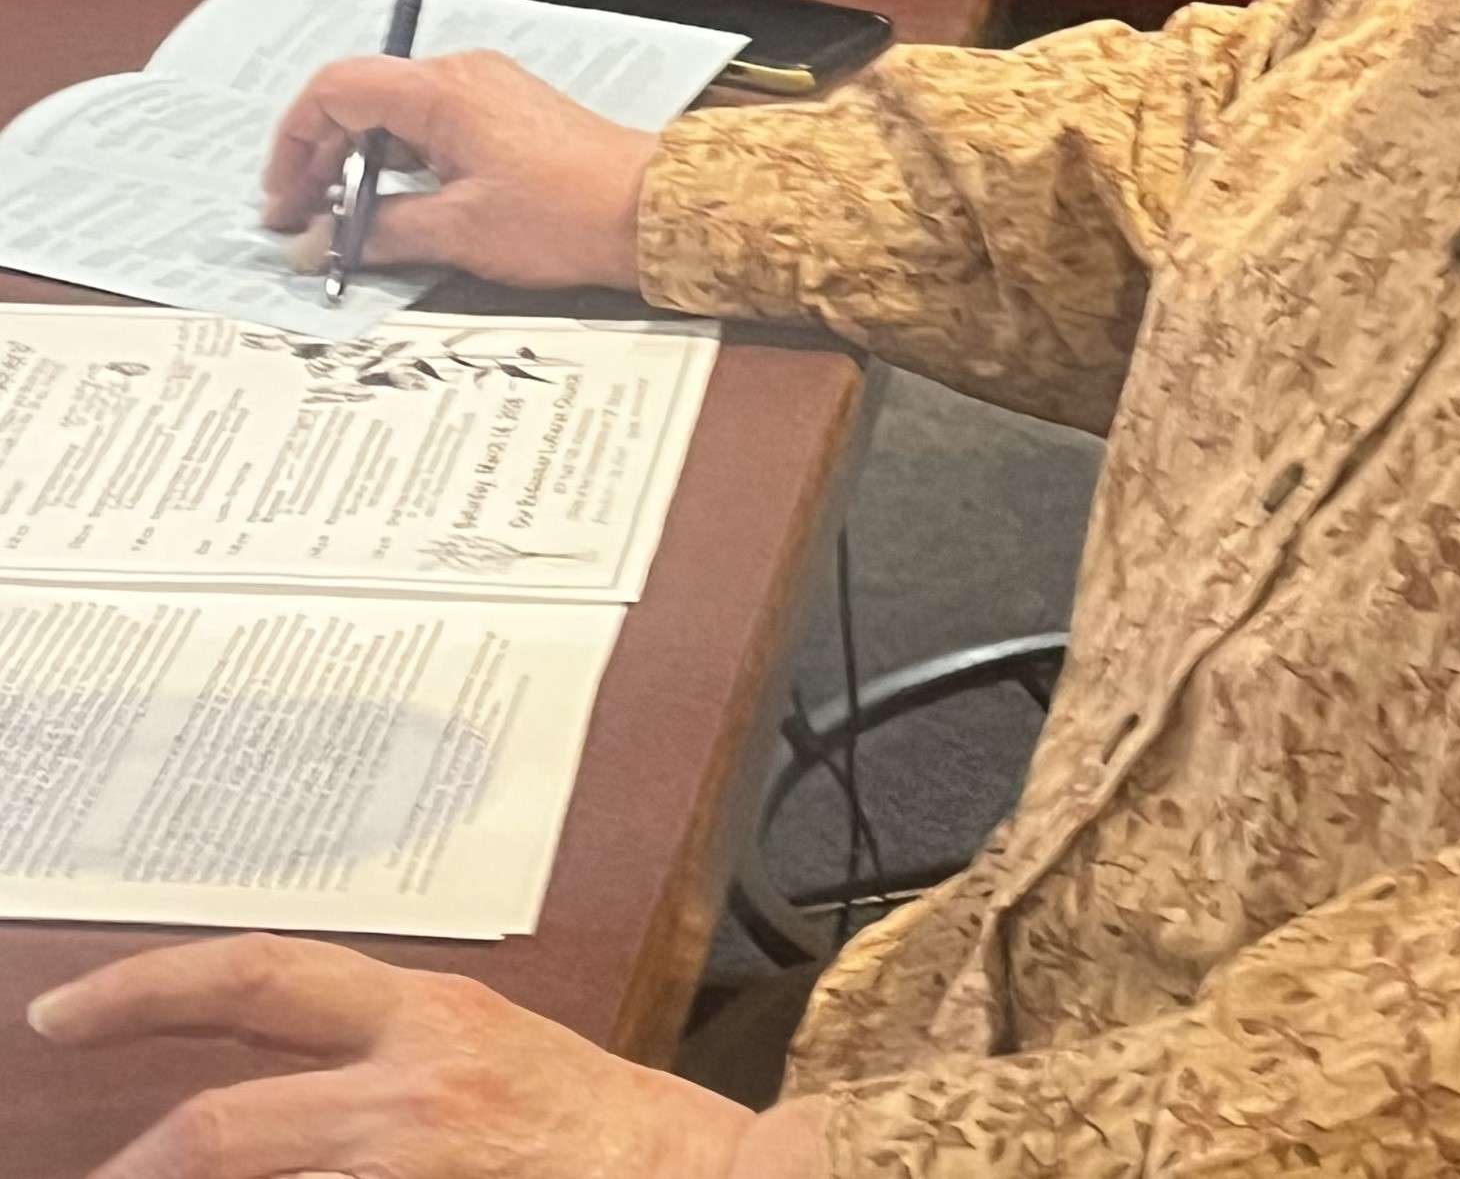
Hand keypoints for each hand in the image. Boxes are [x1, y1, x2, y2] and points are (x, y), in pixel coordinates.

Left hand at [26, 935, 767, 1178]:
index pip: (260, 975)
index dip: (149, 987)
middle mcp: (409, 1084)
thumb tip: (277, 1097)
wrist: (717, 1175)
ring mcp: (412, 1165)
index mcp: (427, 1018)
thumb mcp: (489, 1062)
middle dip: (130, 1165)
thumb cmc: (608, 1135)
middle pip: (218, 1123)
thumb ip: (389, 1067)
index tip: (68, 1012)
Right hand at [263, 50, 658, 289]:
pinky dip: (399, 164)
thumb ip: (377, 232)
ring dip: (359, 165)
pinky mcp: (503, 118)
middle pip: (361, 99)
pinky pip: (429, 129)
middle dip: (321, 158)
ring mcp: (485, 94)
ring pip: (394, 116)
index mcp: (444, 91)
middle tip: (301, 219)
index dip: (296, 142)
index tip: (284, 197)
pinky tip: (389, 208)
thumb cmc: (566, 213)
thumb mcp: (457, 231)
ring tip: (339, 222)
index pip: (337, 89)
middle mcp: (462, 78)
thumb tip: (319, 243)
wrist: (648, 212)